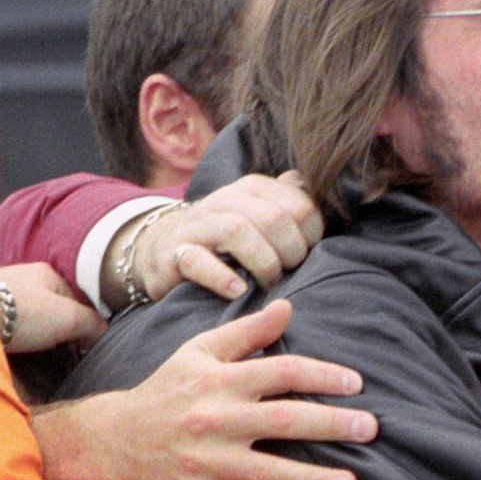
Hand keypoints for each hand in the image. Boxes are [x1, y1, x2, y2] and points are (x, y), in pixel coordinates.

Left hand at [0, 264, 105, 352]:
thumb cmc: (21, 311)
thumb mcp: (68, 318)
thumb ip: (91, 324)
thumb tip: (103, 335)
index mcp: (45, 272)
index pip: (73, 299)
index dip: (81, 323)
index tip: (80, 348)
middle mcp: (18, 275)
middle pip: (45, 306)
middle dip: (51, 327)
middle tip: (55, 354)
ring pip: (18, 314)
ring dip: (26, 332)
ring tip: (27, 355)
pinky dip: (3, 334)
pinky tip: (2, 347)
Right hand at [30, 300, 377, 479]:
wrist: (111, 439)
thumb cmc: (164, 391)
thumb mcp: (199, 352)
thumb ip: (247, 332)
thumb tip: (289, 306)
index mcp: (221, 381)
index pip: (281, 372)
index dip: (321, 375)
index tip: (357, 384)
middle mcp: (218, 419)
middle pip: (285, 419)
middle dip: (331, 424)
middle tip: (371, 429)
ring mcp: (210, 460)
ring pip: (270, 472)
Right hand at [130, 172, 323, 301]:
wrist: (159, 249)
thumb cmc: (223, 239)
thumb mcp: (256, 213)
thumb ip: (289, 200)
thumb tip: (320, 187)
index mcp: (252, 188)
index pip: (299, 205)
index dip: (311, 235)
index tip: (306, 255)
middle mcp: (225, 200)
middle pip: (273, 218)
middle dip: (290, 252)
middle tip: (288, 274)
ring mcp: (198, 226)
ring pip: (238, 231)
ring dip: (263, 263)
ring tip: (268, 283)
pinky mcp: (175, 254)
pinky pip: (197, 261)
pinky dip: (221, 277)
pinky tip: (237, 292)